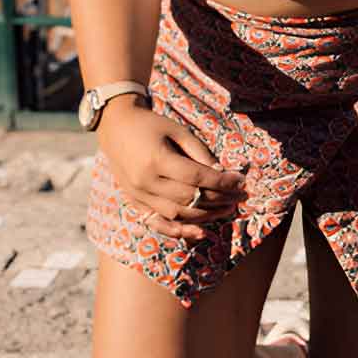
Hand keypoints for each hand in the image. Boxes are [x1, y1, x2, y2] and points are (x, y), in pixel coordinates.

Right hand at [97, 102, 235, 226]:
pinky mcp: (135, 202)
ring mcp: (138, 195)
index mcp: (156, 161)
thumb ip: (199, 152)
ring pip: (177, 214)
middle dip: (219, 199)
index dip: (222, 182)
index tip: (241, 181)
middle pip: (189, 197)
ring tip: (227, 210)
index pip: (196, 177)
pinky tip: (199, 233)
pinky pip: (158, 223)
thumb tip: (222, 173)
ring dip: (205, 215)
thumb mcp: (178, 130)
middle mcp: (145, 182)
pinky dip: (179, 230)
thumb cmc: (151, 125)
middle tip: (240, 197)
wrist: (116, 129)